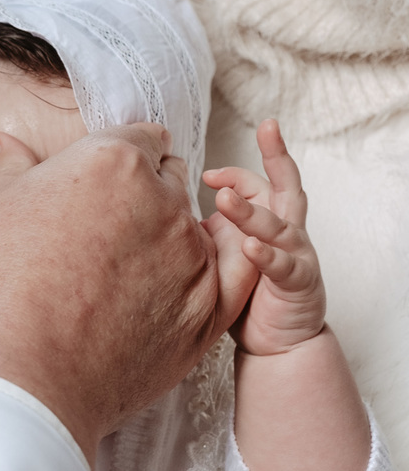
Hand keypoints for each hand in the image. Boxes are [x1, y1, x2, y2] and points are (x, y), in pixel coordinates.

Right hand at [0, 123, 241, 464]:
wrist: (13, 379)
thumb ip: (10, 169)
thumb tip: (1, 145)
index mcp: (111, 160)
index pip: (136, 139)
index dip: (115, 159)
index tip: (98, 184)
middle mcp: (163, 200)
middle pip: (167, 182)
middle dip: (141, 196)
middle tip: (101, 231)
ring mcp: (190, 258)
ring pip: (191, 232)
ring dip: (166, 241)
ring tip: (120, 276)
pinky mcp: (204, 314)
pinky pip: (228, 280)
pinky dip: (203, 277)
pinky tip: (175, 285)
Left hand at [202, 119, 323, 354]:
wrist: (278, 343)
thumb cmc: (250, 296)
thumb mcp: (226, 256)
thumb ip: (211, 232)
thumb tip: (170, 210)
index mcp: (270, 220)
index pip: (256, 183)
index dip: (232, 173)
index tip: (204, 173)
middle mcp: (288, 230)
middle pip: (286, 184)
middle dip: (278, 154)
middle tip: (269, 127)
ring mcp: (297, 255)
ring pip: (280, 223)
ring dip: (252, 211)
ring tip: (225, 200)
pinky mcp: (300, 283)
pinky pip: (284, 266)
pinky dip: (266, 256)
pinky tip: (249, 248)